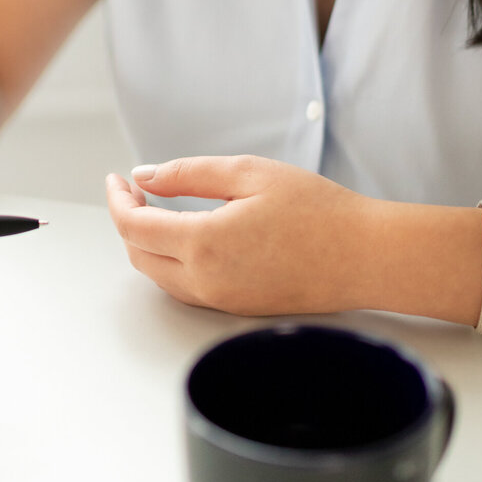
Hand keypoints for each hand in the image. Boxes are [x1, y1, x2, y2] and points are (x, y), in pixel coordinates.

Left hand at [105, 155, 380, 315]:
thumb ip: (188, 174)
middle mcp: (205, 281)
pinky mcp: (236, 309)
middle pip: (139, 254)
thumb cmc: (318, 211)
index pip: (133, 226)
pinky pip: (185, 288)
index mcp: (204, 243)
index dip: (117, 199)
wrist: (365, 256)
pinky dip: (170, 262)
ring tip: (157, 208)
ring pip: (159, 276)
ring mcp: (220, 301)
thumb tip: (144, 177)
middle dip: (127, 220)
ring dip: (146, 243)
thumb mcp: (249, 172)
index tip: (116, 178)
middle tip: (136, 189)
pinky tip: (186, 237)